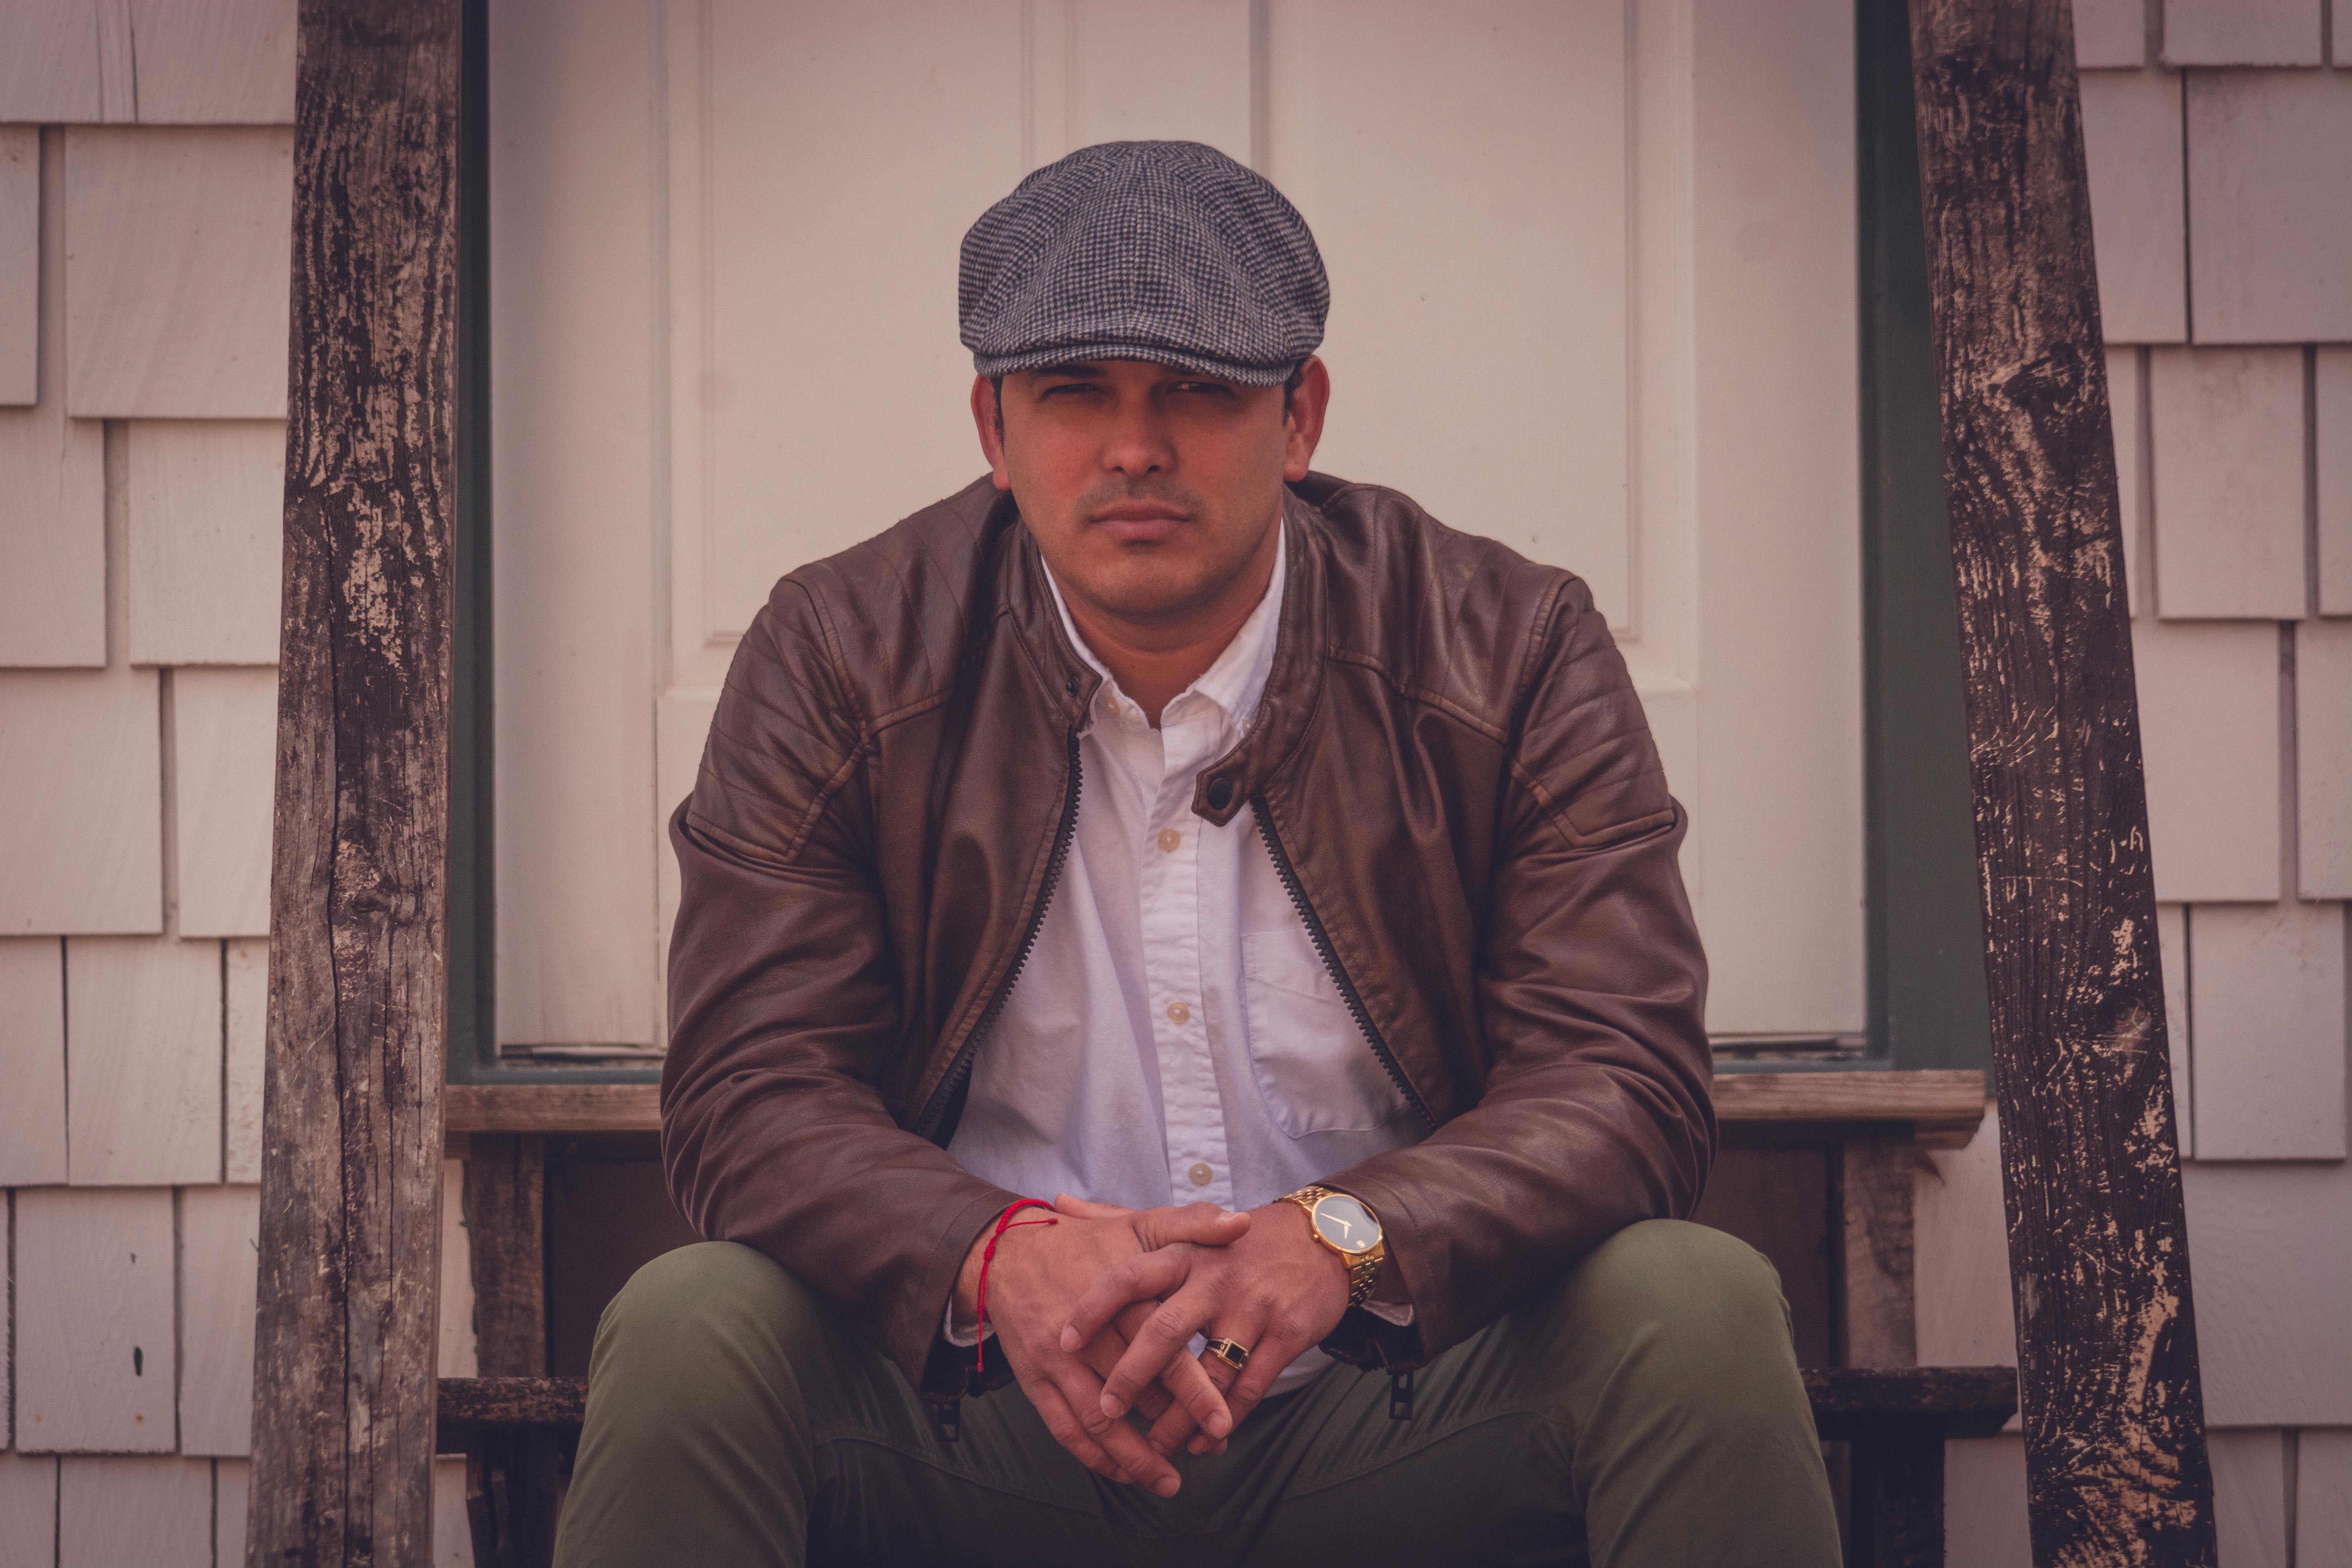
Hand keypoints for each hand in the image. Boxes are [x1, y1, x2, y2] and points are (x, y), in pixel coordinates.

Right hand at [958, 1197, 1247, 1494]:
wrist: (1006, 1252)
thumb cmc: (1082, 1242)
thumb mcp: (1137, 1224)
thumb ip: (1191, 1225)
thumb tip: (1243, 1223)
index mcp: (1118, 1298)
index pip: (1163, 1348)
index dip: (1194, 1389)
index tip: (1224, 1420)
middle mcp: (1087, 1335)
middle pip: (1134, 1393)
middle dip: (1172, 1429)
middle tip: (1208, 1451)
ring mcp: (1056, 1362)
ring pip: (1097, 1421)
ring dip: (1133, 1457)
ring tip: (1168, 1481)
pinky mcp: (1035, 1380)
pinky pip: (1063, 1429)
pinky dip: (1093, 1456)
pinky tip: (1120, 1473)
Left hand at [1057, 1197, 1350, 1453]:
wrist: (1324, 1239)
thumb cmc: (1240, 1241)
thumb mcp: (1181, 1223)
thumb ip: (1117, 1220)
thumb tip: (1056, 1201)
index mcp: (1185, 1252)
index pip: (1130, 1276)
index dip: (1094, 1308)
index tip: (1064, 1341)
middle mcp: (1216, 1278)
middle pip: (1165, 1332)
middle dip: (1132, 1376)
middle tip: (1106, 1410)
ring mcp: (1254, 1308)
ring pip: (1207, 1374)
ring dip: (1179, 1415)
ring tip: (1155, 1444)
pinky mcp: (1287, 1335)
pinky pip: (1249, 1388)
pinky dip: (1224, 1419)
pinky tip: (1203, 1438)